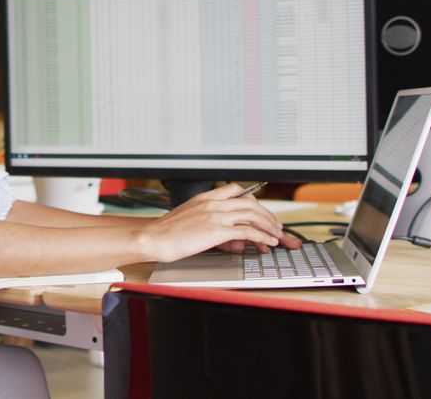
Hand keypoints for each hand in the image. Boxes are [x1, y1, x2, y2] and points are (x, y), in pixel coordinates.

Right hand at [137, 183, 300, 262]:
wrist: (154, 238)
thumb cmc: (166, 232)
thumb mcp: (187, 218)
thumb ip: (207, 221)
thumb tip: (224, 233)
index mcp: (205, 197)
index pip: (236, 190)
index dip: (252, 199)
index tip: (259, 210)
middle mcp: (213, 203)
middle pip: (249, 202)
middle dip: (266, 214)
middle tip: (274, 224)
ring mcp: (216, 216)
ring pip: (252, 215)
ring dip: (268, 225)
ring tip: (276, 234)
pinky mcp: (217, 231)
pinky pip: (247, 231)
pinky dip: (262, 236)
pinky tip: (268, 242)